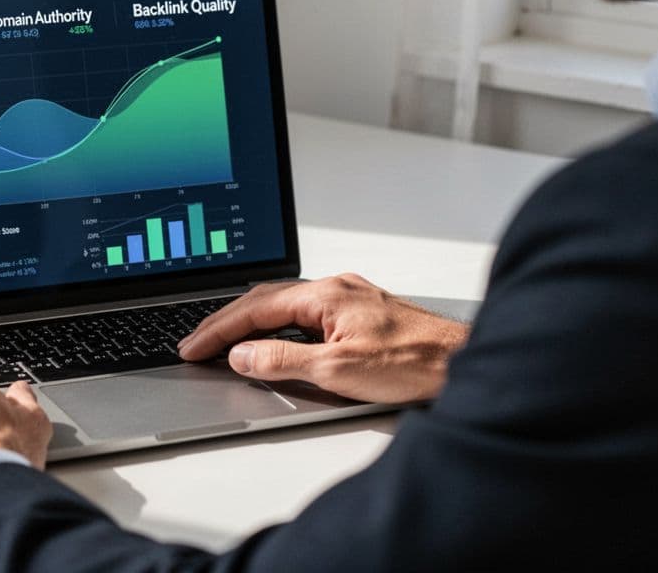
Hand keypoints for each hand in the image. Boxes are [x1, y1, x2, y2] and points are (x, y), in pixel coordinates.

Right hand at [177, 274, 469, 402]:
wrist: (465, 363)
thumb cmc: (415, 363)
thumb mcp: (336, 370)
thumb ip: (282, 361)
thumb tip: (241, 356)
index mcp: (325, 294)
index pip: (254, 308)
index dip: (217, 330)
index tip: (192, 346)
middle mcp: (336, 287)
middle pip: (265, 300)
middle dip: (226, 322)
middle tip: (197, 344)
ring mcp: (350, 297)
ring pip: (285, 304)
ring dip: (251, 322)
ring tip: (224, 343)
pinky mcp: (361, 311)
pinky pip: (305, 312)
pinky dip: (278, 326)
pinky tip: (274, 340)